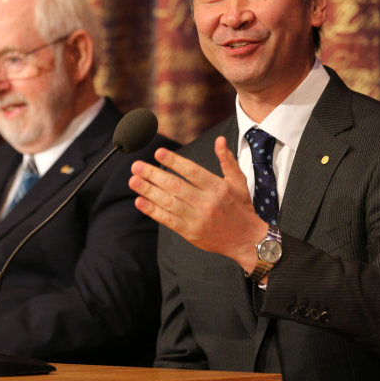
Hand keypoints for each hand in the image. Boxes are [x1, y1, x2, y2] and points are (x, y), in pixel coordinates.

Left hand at [129, 136, 266, 272]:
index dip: (174, 162)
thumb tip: (219, 140)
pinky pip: (168, 220)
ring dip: (148, 191)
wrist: (246, 240)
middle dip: (153, 175)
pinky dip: (152, 211)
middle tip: (136, 166)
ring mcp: (197, 219)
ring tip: (133, 181)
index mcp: (218, 187)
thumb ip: (227, 160)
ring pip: (168, 203)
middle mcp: (207, 202)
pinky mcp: (190, 233)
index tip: (158, 153)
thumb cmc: (241, 208)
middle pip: (176, 186)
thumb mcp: (238, 181)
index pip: (192, 171)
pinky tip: (140, 201)